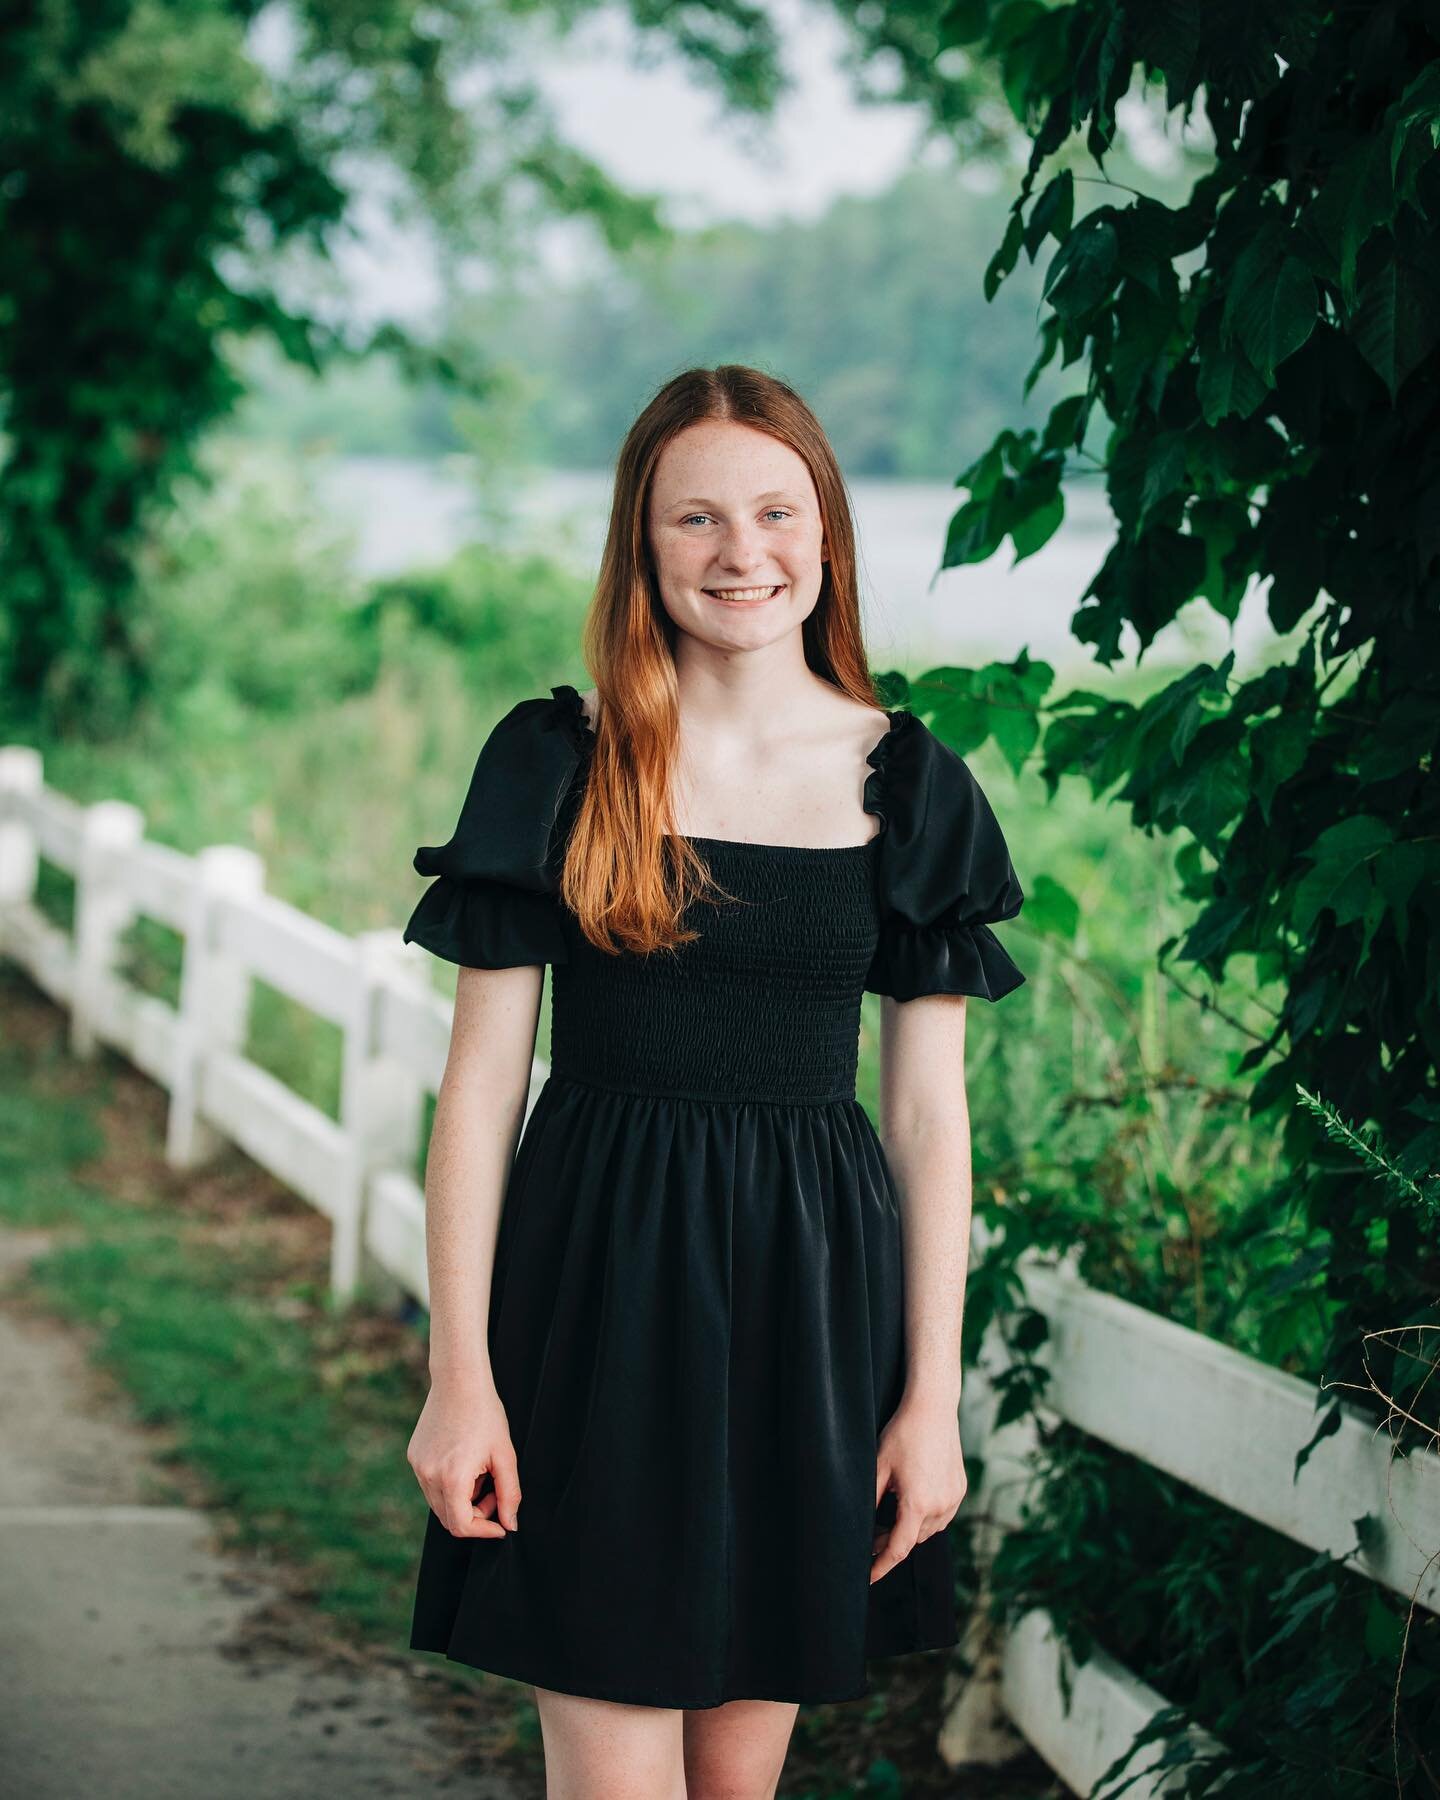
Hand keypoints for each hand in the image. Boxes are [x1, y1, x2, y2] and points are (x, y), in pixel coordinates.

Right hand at [407, 1372, 520, 1539]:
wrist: (459, 1380)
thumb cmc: (486, 1414)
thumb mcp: (505, 1455)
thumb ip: (509, 1494)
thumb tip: (510, 1525)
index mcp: (453, 1478)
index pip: (462, 1526)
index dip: (484, 1531)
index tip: (500, 1524)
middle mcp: (429, 1476)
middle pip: (449, 1518)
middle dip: (475, 1515)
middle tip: (493, 1491)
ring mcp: (418, 1466)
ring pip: (439, 1503)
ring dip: (462, 1500)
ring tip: (480, 1472)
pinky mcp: (413, 1457)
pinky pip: (430, 1484)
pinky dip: (449, 1484)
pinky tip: (464, 1459)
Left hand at [869, 1394, 967, 1584]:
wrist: (934, 1408)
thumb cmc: (902, 1434)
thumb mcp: (878, 1467)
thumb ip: (870, 1500)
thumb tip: (859, 1525)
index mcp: (918, 1504)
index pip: (897, 1549)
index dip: (881, 1566)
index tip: (867, 1577)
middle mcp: (940, 1506)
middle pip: (912, 1539)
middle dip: (891, 1543)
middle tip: (870, 1539)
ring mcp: (953, 1498)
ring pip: (928, 1529)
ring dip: (909, 1530)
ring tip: (888, 1520)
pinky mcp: (960, 1489)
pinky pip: (941, 1515)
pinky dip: (925, 1517)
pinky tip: (911, 1505)